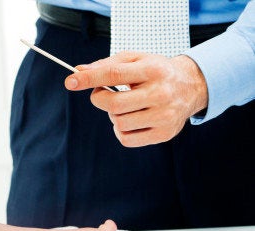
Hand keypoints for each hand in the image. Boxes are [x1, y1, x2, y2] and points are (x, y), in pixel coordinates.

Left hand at [65, 52, 207, 146]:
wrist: (191, 86)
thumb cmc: (156, 71)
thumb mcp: (134, 60)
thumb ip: (105, 65)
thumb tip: (79, 71)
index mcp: (152, 70)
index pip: (113, 74)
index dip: (88, 79)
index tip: (70, 81)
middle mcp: (160, 93)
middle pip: (113, 104)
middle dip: (100, 99)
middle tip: (103, 93)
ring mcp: (164, 115)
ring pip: (119, 123)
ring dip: (113, 115)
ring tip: (124, 106)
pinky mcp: (164, 133)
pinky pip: (126, 139)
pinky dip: (121, 130)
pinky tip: (131, 119)